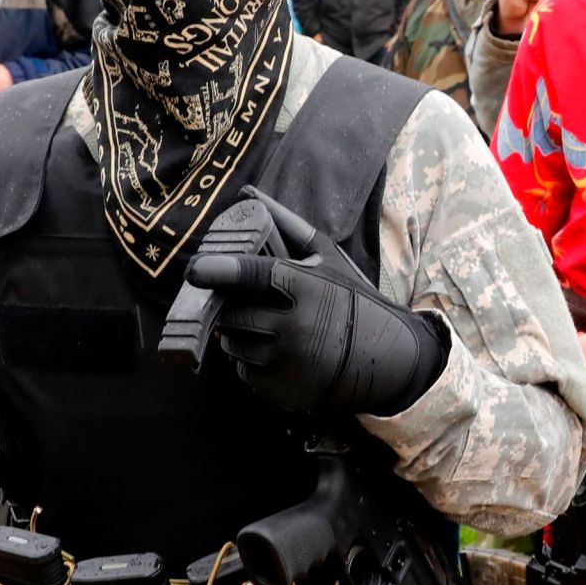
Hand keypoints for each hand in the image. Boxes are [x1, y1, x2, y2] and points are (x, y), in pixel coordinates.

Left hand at [186, 244, 449, 415]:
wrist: (390, 359)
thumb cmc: (354, 300)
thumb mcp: (329, 259)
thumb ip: (287, 226)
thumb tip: (248, 193)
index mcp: (308, 288)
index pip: (253, 276)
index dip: (221, 271)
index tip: (195, 270)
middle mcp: (298, 327)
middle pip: (234, 315)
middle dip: (227, 309)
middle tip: (234, 304)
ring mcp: (291, 363)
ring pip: (234, 346)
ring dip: (236, 336)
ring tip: (260, 328)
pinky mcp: (286, 391)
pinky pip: (245, 373)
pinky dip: (250, 362)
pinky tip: (274, 353)